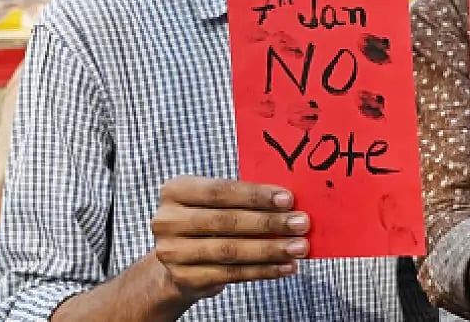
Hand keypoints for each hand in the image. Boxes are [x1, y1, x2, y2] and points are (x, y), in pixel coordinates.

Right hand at [150, 176, 308, 303]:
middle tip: (301, 223)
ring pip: (230, 250)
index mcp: (176, 191)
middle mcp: (168, 221)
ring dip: (271, 249)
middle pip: (227, 221)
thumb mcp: (216, 201)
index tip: (288, 199)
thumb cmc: (208, 218)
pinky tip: (285, 266)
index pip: (221, 191)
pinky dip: (263, 270)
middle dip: (269, 223)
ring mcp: (172, 252)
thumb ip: (244, 198)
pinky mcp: (184, 277)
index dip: (256, 195)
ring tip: (299, 247)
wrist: (179, 257)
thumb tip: (289, 202)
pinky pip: (231, 274)